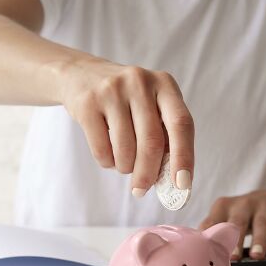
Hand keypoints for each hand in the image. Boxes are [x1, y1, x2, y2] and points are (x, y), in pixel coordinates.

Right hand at [59, 57, 193, 196]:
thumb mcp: (151, 106)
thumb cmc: (126, 100)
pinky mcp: (87, 103)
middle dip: (148, 174)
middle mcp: (140, 82)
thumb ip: (165, 135)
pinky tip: (108, 155)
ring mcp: (112, 90)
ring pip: (125, 149)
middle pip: (151, 142)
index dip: (184, 156)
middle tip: (142, 191)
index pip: (181, 123)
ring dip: (125, 168)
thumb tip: (172, 181)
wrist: (81, 74)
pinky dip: (107, 163)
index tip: (182, 184)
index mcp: (165, 84)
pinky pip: (102, 149)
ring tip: (123, 164)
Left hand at [199, 189, 265, 259]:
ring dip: (259, 240)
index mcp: (223, 207)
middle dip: (235, 239)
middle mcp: (243, 204)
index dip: (209, 236)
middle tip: (232, 258)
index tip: (206, 251)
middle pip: (237, 221)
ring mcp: (264, 207)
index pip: (213, 222)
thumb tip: (197, 257)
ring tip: (257, 257)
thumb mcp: (225, 219)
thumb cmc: (242, 216)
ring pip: (262, 223)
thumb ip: (212, 233)